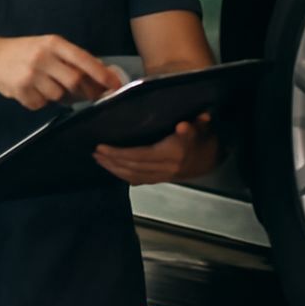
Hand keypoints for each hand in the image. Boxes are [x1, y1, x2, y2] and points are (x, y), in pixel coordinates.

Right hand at [0, 35, 121, 110]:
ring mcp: (30, 74)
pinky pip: (41, 104)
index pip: (82, 59)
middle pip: (74, 81)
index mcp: (53, 43)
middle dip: (86, 91)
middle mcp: (42, 56)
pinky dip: (41, 101)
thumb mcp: (48, 47)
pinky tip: (32, 90)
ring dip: (58, 96)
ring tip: (47, 86)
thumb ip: (71, 59)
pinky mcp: (20, 90)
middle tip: (91, 96)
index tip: (115, 85)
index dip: (101, 73)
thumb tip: (101, 76)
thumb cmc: (26, 52)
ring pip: (58, 95)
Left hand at [93, 113, 217, 184]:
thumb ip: (195, 125)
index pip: (140, 156)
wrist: (208, 158)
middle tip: (95, 152)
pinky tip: (111, 170)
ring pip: (134, 176)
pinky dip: (123, 176)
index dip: (120, 153)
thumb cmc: (199, 138)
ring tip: (98, 159)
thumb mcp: (200, 129)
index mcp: (171, 154)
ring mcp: (162, 176)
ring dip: (114, 169)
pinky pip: (138, 181)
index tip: (103, 147)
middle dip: (112, 160)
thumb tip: (185, 125)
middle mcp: (166, 168)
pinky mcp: (159, 179)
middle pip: (134, 167)